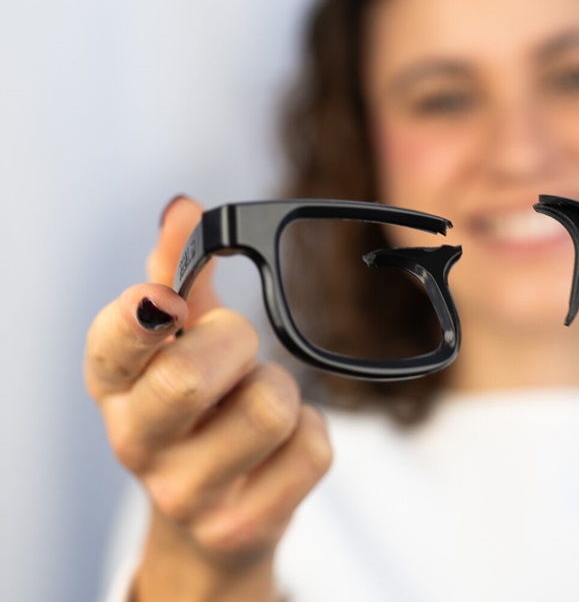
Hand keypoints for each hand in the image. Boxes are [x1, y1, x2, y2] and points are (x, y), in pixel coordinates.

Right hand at [85, 197, 332, 601]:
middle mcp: (137, 443)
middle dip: (235, 344)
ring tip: (259, 405)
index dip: (137, 319)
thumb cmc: (199, 413)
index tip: (168, 297)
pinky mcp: (243, 527)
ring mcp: (188, 494)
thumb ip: (181, 276)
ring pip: (269, 406)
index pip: (109, 348)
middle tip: (239, 349)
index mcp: (116, 388)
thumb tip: (183, 208)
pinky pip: (313, 447)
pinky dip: (312, 433)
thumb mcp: (178, 348)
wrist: (213, 526)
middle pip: (189, 377)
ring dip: (282, 390)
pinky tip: (281, 449)